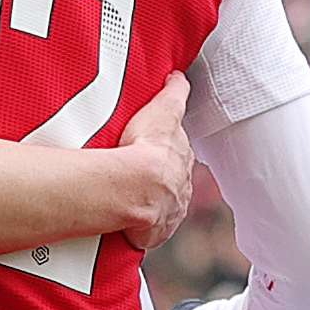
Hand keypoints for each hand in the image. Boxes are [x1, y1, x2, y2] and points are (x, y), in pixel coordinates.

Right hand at [114, 74, 195, 249]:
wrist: (135, 185)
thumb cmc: (146, 147)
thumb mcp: (162, 110)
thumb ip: (173, 93)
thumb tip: (179, 76)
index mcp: (183, 158)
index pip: (179, 153)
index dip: (168, 152)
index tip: (155, 151)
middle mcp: (181, 186)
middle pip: (172, 180)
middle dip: (160, 179)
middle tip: (136, 174)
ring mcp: (169, 210)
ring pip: (162, 206)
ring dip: (150, 204)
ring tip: (128, 201)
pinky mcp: (154, 232)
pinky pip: (148, 232)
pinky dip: (139, 229)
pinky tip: (126, 225)